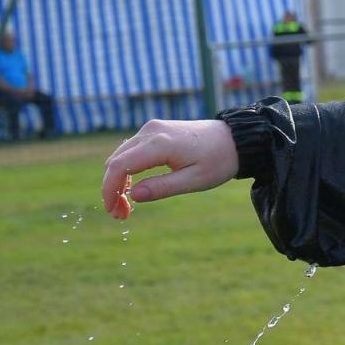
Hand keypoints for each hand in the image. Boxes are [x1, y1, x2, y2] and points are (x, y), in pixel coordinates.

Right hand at [101, 119, 238, 219]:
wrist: (235, 140)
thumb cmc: (218, 161)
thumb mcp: (194, 180)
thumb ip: (163, 187)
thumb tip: (133, 196)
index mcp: (160, 143)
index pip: (120, 166)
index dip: (110, 190)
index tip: (112, 211)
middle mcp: (150, 131)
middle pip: (115, 161)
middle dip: (113, 189)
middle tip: (121, 215)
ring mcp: (151, 129)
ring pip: (121, 156)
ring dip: (118, 181)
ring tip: (127, 207)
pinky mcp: (154, 131)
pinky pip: (131, 151)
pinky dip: (127, 170)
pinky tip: (134, 188)